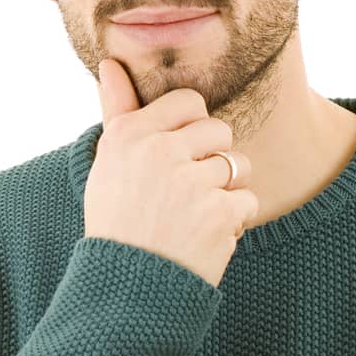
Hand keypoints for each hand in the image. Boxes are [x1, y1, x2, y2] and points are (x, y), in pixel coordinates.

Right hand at [86, 57, 258, 288]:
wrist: (127, 291)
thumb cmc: (119, 224)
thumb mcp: (108, 166)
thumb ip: (118, 112)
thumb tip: (110, 63)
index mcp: (129, 135)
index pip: (189, 103)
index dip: (192, 131)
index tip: (179, 159)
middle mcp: (158, 152)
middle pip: (219, 131)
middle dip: (212, 161)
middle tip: (186, 196)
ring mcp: (190, 182)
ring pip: (238, 166)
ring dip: (226, 193)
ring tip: (194, 218)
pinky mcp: (218, 213)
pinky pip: (247, 201)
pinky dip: (233, 223)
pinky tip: (205, 238)